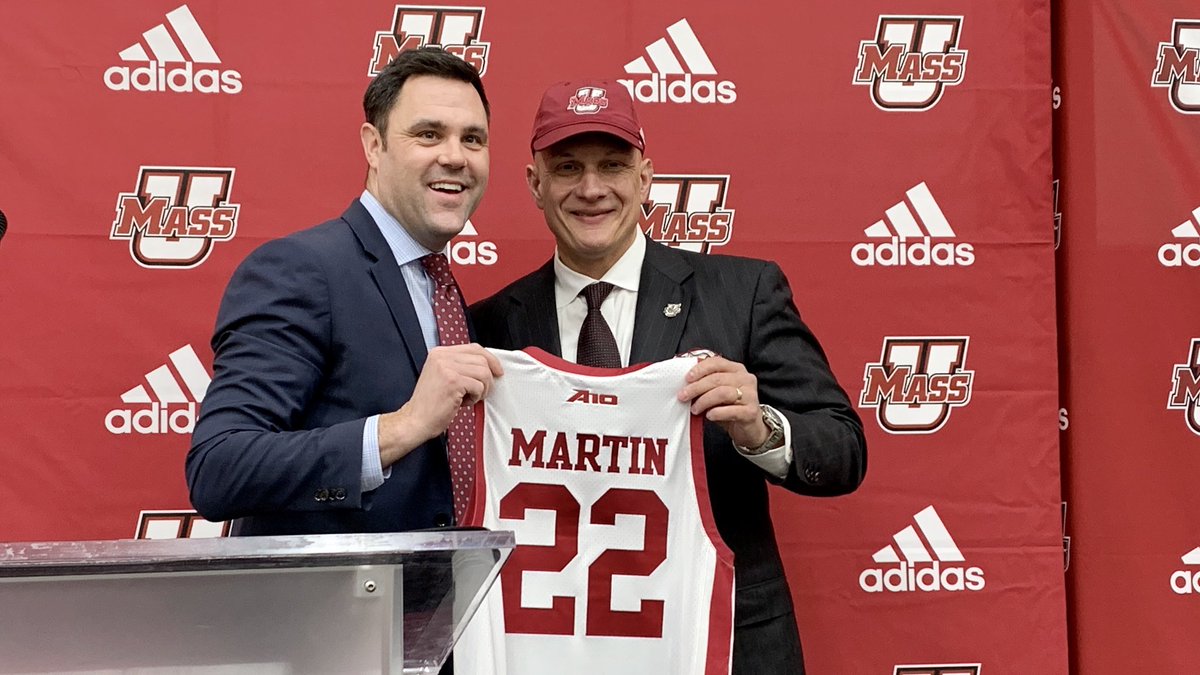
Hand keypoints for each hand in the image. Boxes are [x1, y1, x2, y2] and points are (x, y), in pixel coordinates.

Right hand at [378, 344, 502, 464]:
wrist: (415, 420)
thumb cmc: (430, 404)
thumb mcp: (442, 376)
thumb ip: (459, 366)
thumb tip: (487, 365)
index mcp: (439, 353)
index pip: (474, 348)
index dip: (490, 359)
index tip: (497, 371)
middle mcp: (442, 356)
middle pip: (482, 359)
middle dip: (487, 378)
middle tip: (480, 392)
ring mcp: (447, 367)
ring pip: (483, 372)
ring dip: (482, 389)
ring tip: (469, 398)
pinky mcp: (453, 381)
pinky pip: (479, 386)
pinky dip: (476, 397)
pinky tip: (463, 403)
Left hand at [677, 355, 768, 447]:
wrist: (749, 427)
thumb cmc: (730, 407)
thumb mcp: (717, 391)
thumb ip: (705, 384)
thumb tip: (684, 383)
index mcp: (736, 369)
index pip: (717, 362)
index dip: (700, 369)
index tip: (687, 378)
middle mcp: (746, 379)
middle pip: (717, 378)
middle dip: (696, 387)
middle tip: (683, 396)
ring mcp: (750, 395)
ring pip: (722, 393)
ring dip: (704, 401)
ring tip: (694, 409)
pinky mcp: (751, 412)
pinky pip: (731, 410)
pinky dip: (717, 413)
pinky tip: (709, 416)